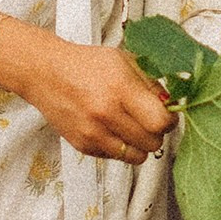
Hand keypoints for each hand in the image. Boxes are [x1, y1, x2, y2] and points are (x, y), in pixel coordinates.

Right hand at [12, 37, 178, 163]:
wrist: (46, 73)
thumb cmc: (87, 65)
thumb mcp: (125, 62)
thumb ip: (152, 85)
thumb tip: (174, 106)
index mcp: (120, 88)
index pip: (161, 121)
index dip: (169, 120)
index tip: (166, 114)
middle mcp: (106, 113)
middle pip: (153, 142)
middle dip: (156, 132)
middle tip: (147, 119)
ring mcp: (93, 133)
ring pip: (138, 157)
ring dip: (140, 144)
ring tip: (131, 126)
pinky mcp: (83, 146)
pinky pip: (117, 157)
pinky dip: (120, 146)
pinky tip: (111, 128)